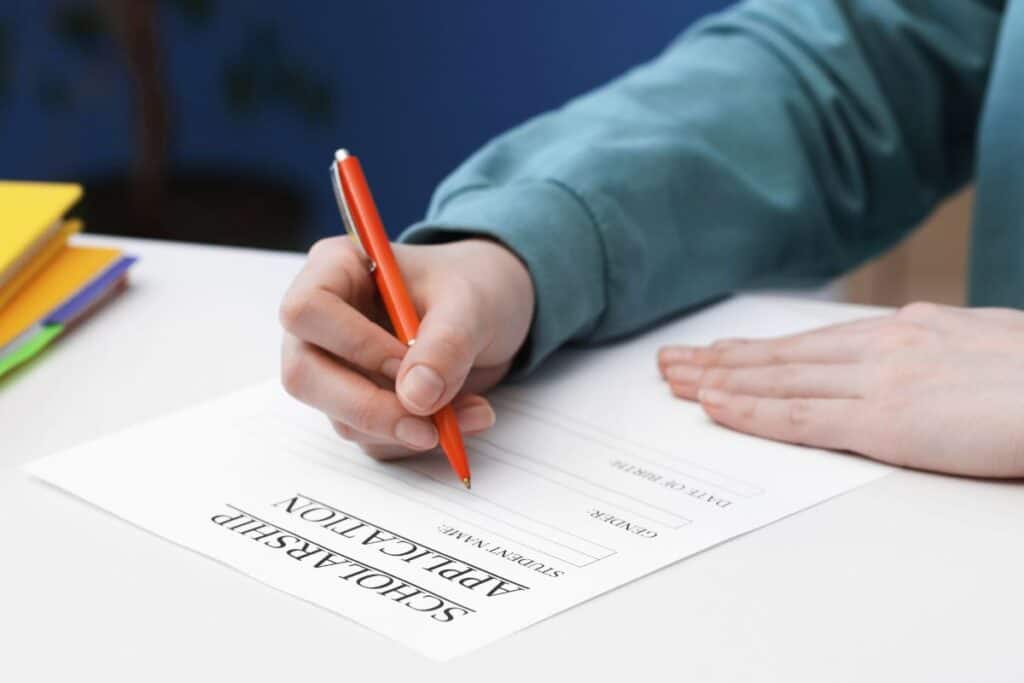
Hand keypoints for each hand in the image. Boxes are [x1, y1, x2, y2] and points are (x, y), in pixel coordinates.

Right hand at [280, 237, 533, 458]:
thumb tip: (415, 397)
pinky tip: (462, 417)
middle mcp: (321, 322)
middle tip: (430, 425)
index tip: (406, 362)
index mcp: (335, 269)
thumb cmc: (474, 288)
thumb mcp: (472, 304)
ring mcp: (334, 368)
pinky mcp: (357, 406)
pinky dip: (418, 439)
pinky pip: (373, 440)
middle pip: (305, 376)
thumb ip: (446, 343)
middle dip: (370, 408)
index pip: (307, 310)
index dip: (353, 344)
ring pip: (341, 418)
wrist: (493, 314)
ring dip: (407, 428)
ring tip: (474, 411)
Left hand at [658, 302, 1023, 477]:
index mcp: (907, 330)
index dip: (758, 349)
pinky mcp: (886, 421)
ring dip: (721, 381)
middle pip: (782, 355)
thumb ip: (937, 353)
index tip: (719, 351)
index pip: (811, 341)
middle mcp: (882, 347)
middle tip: (671, 362)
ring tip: (674, 381)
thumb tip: (918, 362)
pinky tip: (715, 407)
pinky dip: (752, 412)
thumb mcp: (984, 347)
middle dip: (721, 360)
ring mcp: (880, 381)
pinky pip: (801, 418)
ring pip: (779, 379)